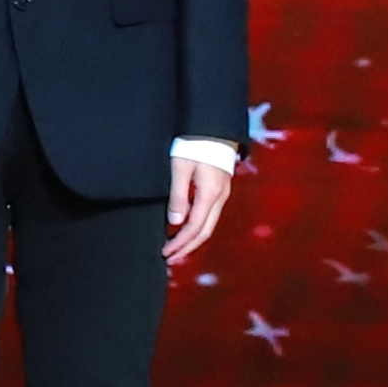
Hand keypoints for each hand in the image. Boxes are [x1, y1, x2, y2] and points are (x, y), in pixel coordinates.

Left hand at [168, 146, 235, 262]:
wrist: (213, 128)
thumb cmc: (194, 145)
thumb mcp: (181, 168)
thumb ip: (178, 196)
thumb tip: (174, 222)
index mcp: (210, 195)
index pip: (194, 228)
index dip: (180, 243)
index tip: (166, 252)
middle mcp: (219, 198)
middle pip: (204, 231)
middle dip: (187, 247)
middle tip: (170, 258)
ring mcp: (221, 194)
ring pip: (208, 224)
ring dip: (192, 239)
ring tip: (176, 248)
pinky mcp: (219, 189)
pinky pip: (209, 215)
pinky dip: (197, 227)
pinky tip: (186, 229)